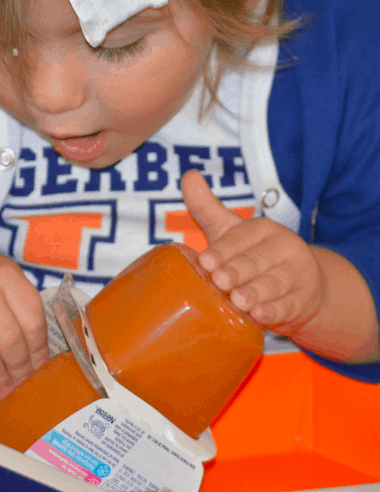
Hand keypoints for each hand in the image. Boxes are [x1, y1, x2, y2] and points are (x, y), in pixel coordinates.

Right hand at [0, 235, 48, 391]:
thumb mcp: (3, 280)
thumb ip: (21, 311)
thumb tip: (38, 359)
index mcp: (6, 273)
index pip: (32, 320)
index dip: (38, 350)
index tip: (38, 369)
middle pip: (8, 337)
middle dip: (17, 368)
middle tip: (19, 384)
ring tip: (0, 389)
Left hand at [181, 170, 324, 335]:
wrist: (299, 283)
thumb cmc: (252, 255)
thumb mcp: (230, 230)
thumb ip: (206, 206)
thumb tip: (189, 175)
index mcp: (263, 229)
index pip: (241, 238)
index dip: (222, 250)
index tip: (205, 262)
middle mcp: (283, 248)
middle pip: (256, 261)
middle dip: (237, 271)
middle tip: (220, 281)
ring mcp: (296, 274)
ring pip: (273, 284)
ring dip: (255, 293)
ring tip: (239, 301)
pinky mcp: (303, 300)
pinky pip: (288, 306)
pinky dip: (274, 312)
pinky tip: (260, 316)